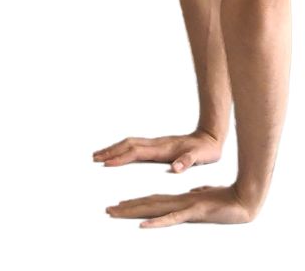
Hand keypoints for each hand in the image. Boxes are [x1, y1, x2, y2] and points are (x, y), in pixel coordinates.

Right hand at [92, 130, 222, 172]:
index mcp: (162, 149)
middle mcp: (156, 144)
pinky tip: (119, 152)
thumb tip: (176, 168)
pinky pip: (134, 145)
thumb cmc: (205, 150)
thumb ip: (187, 162)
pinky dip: (122, 148)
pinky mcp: (157, 144)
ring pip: (129, 143)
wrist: (210, 137)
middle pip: (127, 145)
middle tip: (94, 157)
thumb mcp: (200, 157)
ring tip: (99, 154)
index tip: (107, 164)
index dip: (121, 158)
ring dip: (113, 148)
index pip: (136, 153)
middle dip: (110, 151)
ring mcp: (155, 143)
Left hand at [106, 184, 254, 227]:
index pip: (154, 200)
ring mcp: (186, 206)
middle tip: (108, 210)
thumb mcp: (208, 197)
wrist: (246, 198)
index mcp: (182, 199)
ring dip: (133, 212)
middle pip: (148, 204)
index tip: (121, 204)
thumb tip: (193, 194)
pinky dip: (157, 222)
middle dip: (127, 207)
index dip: (137, 202)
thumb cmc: (230, 199)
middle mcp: (179, 201)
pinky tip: (143, 225)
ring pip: (154, 209)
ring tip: (115, 211)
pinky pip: (172, 218)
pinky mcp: (194, 212)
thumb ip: (198, 195)